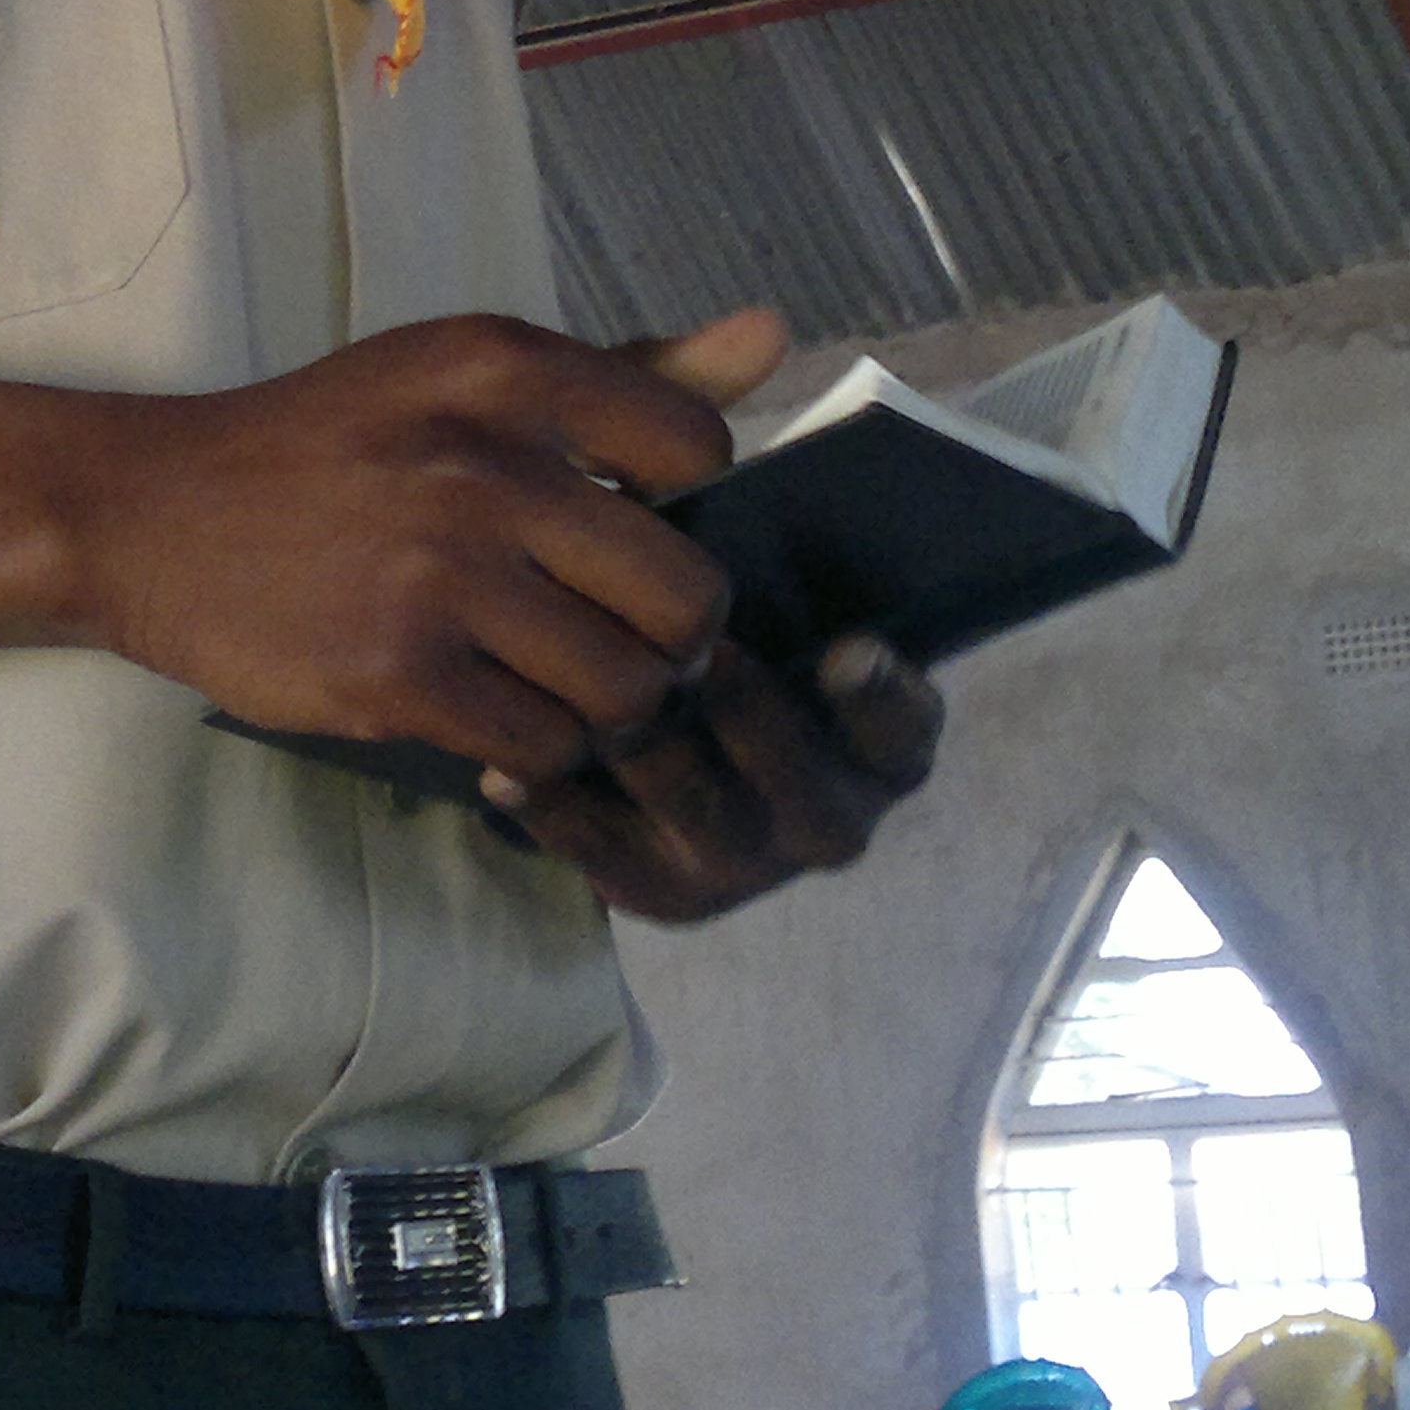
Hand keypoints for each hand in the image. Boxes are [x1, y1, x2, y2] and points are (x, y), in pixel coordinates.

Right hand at [78, 307, 771, 781]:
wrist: (147, 514)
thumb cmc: (327, 442)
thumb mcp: (460, 374)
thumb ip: (626, 373)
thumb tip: (773, 339)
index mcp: (503, 367)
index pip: (696, 447)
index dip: (684, 501)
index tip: (627, 521)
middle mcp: (480, 464)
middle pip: (686, 595)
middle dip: (677, 638)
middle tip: (629, 639)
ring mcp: (438, 578)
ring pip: (625, 688)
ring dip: (612, 706)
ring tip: (564, 685)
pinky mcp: (397, 679)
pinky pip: (543, 747)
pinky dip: (539, 751)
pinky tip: (499, 717)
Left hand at [479, 627, 944, 923]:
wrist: (681, 741)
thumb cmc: (740, 640)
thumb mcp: (777, 610)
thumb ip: (777, 583)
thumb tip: (731, 517)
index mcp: (881, 747)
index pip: (902, 730)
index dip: (879, 698)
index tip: (847, 648)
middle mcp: (827, 819)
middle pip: (797, 781)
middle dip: (747, 711)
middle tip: (703, 651)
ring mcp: (747, 865)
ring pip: (697, 810)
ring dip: (645, 751)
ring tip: (597, 694)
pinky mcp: (664, 892)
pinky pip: (605, 855)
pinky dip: (556, 809)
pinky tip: (507, 772)